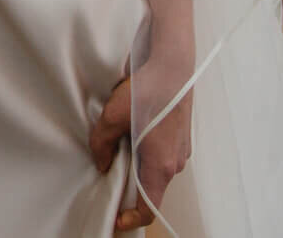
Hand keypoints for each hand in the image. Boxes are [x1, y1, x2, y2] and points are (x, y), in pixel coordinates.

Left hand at [91, 54, 192, 232]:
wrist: (173, 63)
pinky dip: (147, 153)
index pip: (149, 208)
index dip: (131, 218)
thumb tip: (102, 163)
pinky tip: (133, 134)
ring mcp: (181, 150)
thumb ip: (102, 145)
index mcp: (161, 165)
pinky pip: (163, 155)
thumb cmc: (148, 89)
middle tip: (109, 176)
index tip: (116, 219)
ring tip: (119, 148)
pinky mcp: (181, 136)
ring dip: (137, 167)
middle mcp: (175, 162)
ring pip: (156, 170)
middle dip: (129, 187)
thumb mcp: (112, 117)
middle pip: (151, 189)